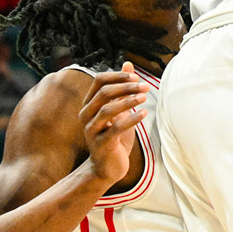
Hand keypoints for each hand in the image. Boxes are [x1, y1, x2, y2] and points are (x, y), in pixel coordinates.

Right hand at [79, 65, 147, 184]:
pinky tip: (144, 113)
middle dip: (126, 87)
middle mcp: (86, 115)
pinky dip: (131, 119)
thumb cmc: (114, 136)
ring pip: (108, 109)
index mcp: (89, 104)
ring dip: (128, 101)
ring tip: (145, 98)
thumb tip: (128, 63)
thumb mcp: (119, 110)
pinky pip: (116, 128)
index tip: (136, 77)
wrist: (108, 168)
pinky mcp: (101, 144)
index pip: (99, 81)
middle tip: (145, 86)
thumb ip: (122, 88)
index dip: (117, 76)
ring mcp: (91, 130)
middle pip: (104, 93)